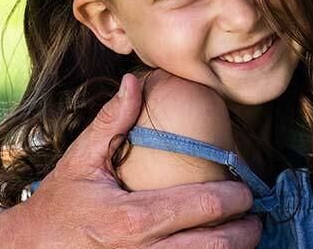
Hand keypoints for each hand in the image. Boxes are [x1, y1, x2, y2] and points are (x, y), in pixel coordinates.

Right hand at [0, 73, 260, 248]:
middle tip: (255, 217)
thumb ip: (112, 122)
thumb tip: (133, 81)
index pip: (204, 206)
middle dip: (245, 231)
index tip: (246, 189)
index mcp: (133, 219)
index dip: (235, 197)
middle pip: (216, 245)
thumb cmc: (57, 206)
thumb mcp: (80, 162)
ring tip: (244, 236)